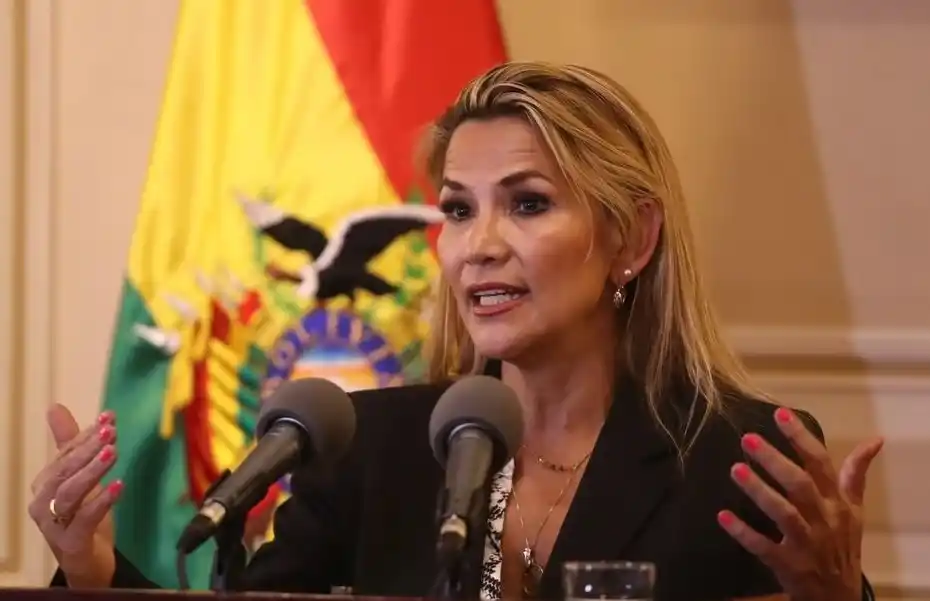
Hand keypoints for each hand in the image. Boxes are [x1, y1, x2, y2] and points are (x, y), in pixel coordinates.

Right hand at [28, 404, 123, 587]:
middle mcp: (43, 503)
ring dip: (92, 471)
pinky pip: (84, 520)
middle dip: (87, 449)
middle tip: (110, 432)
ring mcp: (54, 525)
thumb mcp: (81, 477)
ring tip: (113, 452)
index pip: (64, 455)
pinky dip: (100, 502)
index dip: (85, 436)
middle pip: (63, 472)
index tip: (108, 417)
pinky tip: (119, 486)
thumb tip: (54, 407)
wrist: (88, 561)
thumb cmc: (83, 515)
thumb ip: (70, 444)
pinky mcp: (70, 543)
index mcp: (45, 484)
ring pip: (69, 494)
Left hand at [717, 407, 882, 600]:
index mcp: (837, 502)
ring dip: (759, 491)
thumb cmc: (841, 543)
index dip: (801, 438)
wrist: (839, 596)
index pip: (821, 464)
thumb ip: (856, 473)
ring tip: (735, 469)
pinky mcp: (788, 564)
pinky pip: (764, 547)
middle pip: (801, 486)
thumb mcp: (854, 509)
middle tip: (748, 438)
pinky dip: (744, 532)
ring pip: (783, 514)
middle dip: (776, 461)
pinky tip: (723, 516)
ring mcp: (806, 543)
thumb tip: (875, 439)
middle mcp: (824, 519)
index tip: (780, 413)